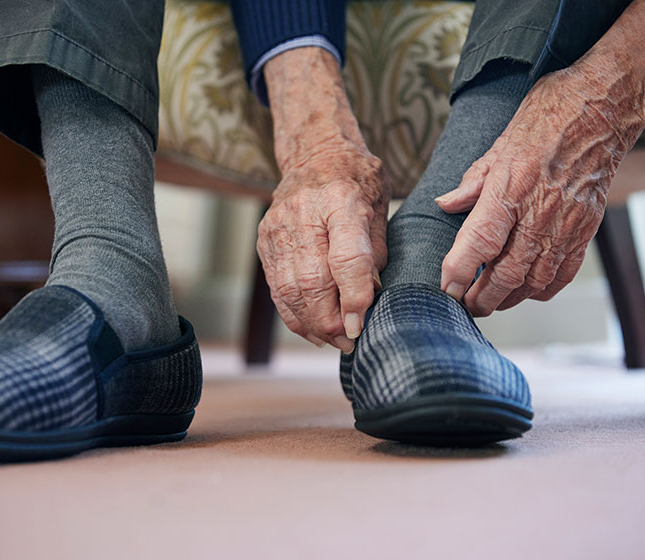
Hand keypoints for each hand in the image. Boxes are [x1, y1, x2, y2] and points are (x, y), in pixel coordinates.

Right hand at [258, 140, 387, 352]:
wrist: (314, 153)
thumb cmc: (355, 180)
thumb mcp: (379, 206)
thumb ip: (376, 253)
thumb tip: (370, 298)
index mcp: (341, 200)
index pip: (346, 257)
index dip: (353, 297)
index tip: (360, 326)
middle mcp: (303, 214)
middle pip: (312, 281)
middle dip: (331, 321)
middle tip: (350, 341)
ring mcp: (278, 228)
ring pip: (289, 290)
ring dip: (312, 324)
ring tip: (333, 341)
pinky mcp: (265, 241)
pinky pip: (277, 289)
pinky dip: (294, 315)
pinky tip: (313, 329)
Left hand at [436, 65, 637, 315]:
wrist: (604, 107)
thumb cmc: (550, 116)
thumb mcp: (500, 144)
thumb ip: (472, 182)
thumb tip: (445, 204)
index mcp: (511, 187)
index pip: (479, 242)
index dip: (460, 271)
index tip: (446, 288)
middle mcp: (539, 211)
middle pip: (506, 272)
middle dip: (482, 297)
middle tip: (465, 305)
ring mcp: (566, 223)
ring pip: (534, 279)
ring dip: (510, 298)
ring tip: (491, 302)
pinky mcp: (586, 227)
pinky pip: (564, 272)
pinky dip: (543, 289)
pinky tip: (529, 290)